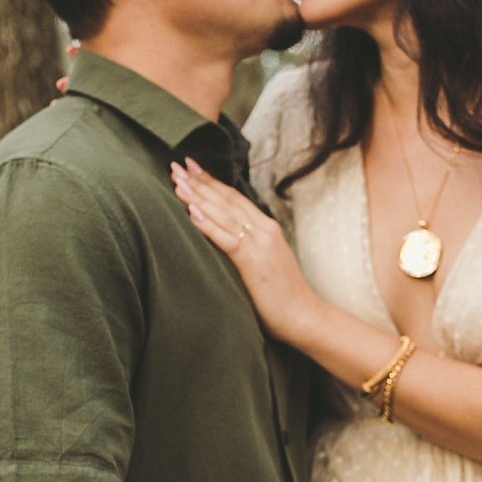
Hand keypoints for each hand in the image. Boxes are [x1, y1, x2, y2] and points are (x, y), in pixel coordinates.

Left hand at [171, 157, 319, 344]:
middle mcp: (263, 230)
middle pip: (226, 199)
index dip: (212, 182)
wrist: (304, 316)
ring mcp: (259, 244)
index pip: (234, 198)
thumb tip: (229, 239)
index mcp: (266, 228)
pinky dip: (208, 224)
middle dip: (200, 182)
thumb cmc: (284, 295)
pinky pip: (226, 239)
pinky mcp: (253, 262)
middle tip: (177, 166)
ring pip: (224, 214)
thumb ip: (250, 247)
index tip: (192, 168)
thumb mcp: (267, 262)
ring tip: (178, 182)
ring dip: (199, 196)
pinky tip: (192, 212)